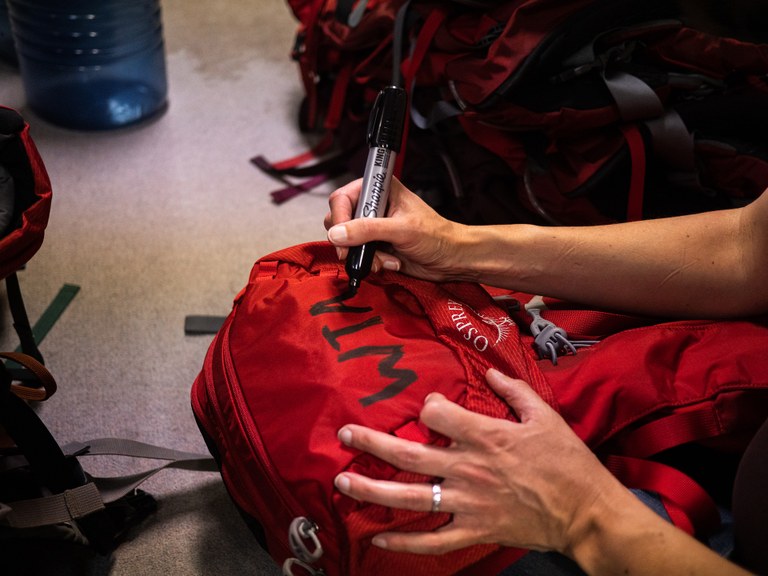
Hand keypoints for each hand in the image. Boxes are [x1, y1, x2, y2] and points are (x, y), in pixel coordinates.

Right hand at [324, 178, 466, 281]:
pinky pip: (359, 255)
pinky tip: (390, 262)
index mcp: (380, 189)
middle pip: (339, 220)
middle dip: (349, 241)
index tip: (342, 236)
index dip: (339, 217)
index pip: (343, 198)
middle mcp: (374, 206)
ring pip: (347, 241)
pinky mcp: (376, 245)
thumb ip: (368, 230)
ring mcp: (373, 227)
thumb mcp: (402, 230)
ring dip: (364, 255)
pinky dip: (371, 263)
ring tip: (384, 259)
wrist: (450, 259)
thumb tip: (338, 233)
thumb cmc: (437, 236)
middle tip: (358, 252)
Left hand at [333, 369, 628, 555]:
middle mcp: (468, 468)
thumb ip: (513, 391)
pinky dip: (404, 541)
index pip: (436, 415)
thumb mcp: (545, 416)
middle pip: (408, 453)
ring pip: (410, 497)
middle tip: (344, 435)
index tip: (429, 408)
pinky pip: (433, 540)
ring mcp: (468, 502)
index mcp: (485, 435)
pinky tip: (377, 537)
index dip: (427, 406)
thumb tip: (490, 372)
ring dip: (372, 490)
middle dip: (371, 443)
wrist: (586, 512)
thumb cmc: (567, 461)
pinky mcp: (474, 530)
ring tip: (342, 483)